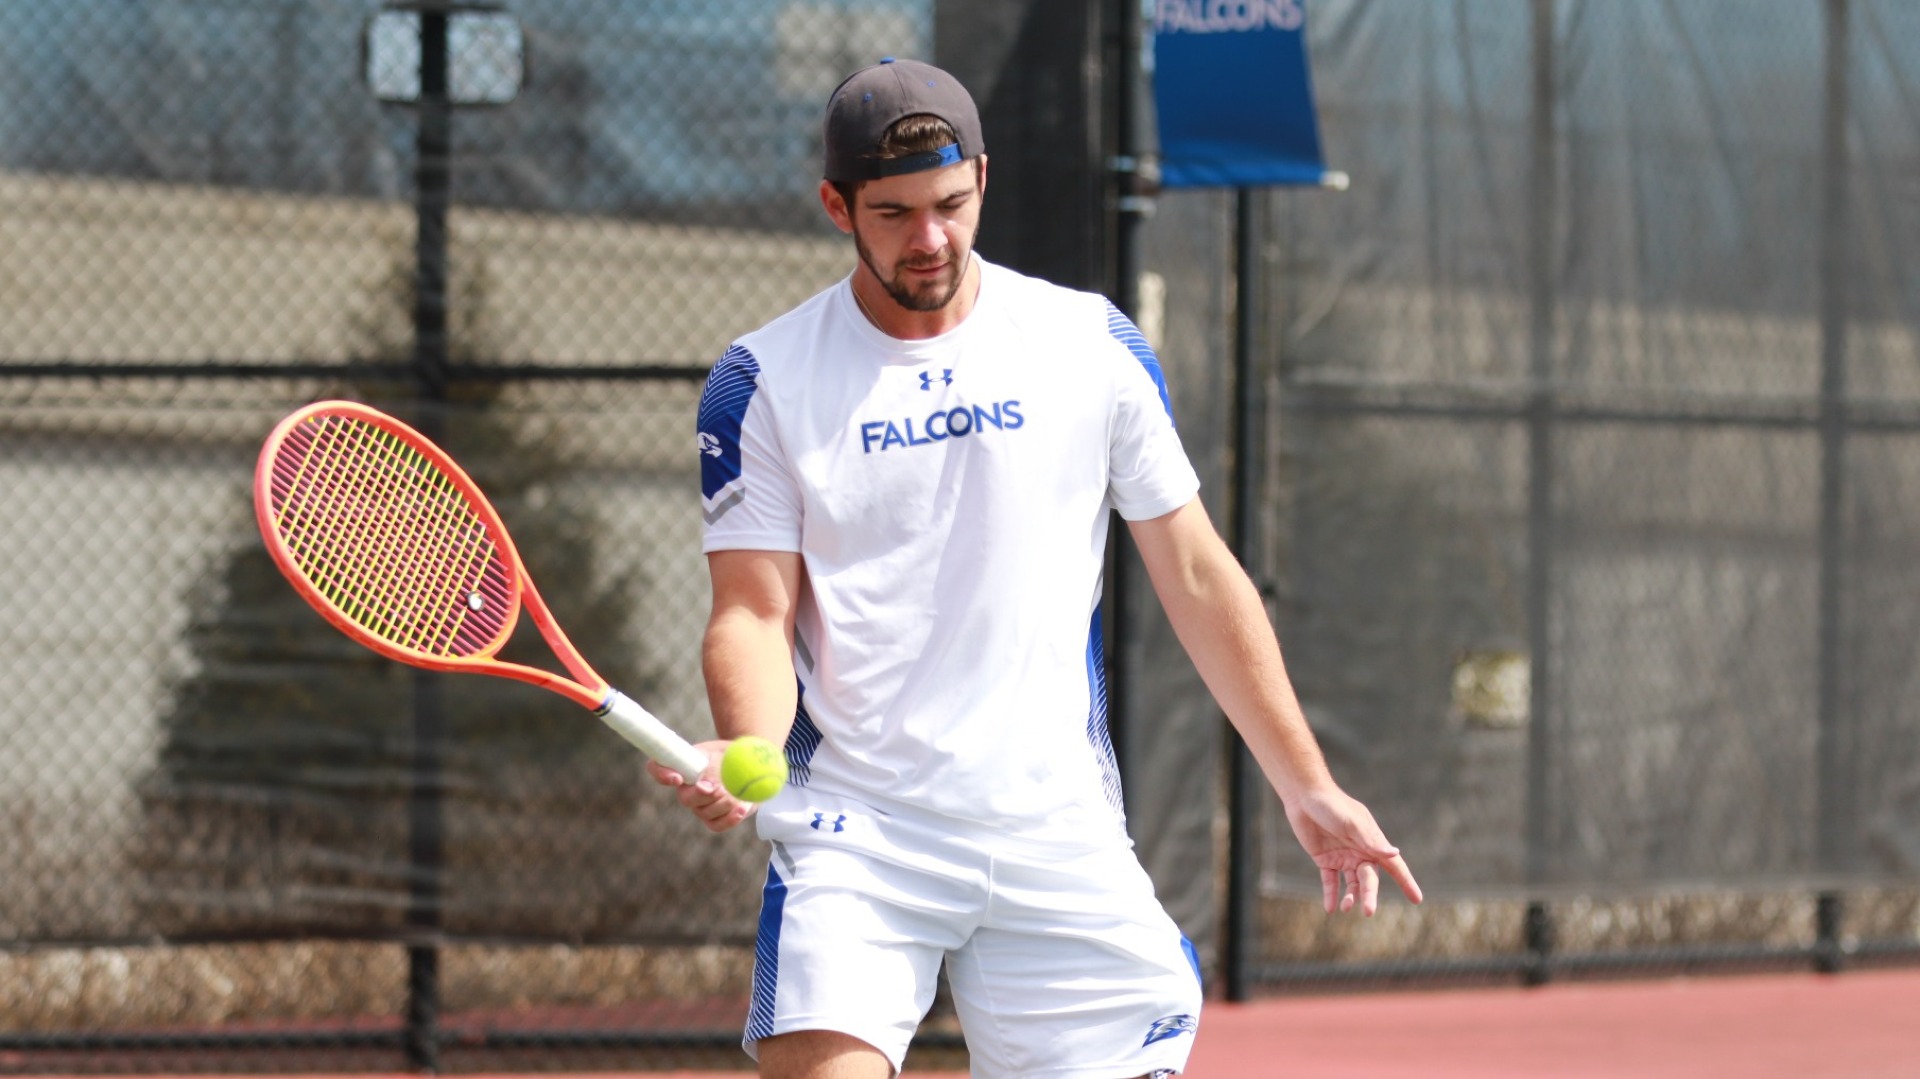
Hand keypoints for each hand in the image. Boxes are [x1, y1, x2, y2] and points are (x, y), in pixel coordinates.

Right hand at [646, 740, 755, 832]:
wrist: (749, 765)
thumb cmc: (733, 754)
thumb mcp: (723, 750)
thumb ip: (716, 762)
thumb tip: (709, 785)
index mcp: (683, 766)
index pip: (657, 768)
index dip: (661, 774)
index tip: (677, 778)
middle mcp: (686, 789)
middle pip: (685, 798)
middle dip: (703, 794)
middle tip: (720, 787)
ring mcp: (700, 806)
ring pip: (705, 812)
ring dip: (724, 802)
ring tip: (738, 791)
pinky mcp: (715, 819)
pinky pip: (717, 825)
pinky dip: (731, 817)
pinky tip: (742, 807)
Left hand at [1283, 787, 1422, 915]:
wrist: (1305, 796)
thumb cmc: (1333, 805)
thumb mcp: (1352, 823)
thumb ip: (1370, 841)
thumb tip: (1394, 854)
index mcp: (1373, 842)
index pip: (1393, 865)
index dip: (1406, 881)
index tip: (1417, 899)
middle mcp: (1361, 852)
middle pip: (1369, 880)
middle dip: (1370, 896)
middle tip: (1368, 912)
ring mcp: (1343, 857)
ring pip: (1351, 884)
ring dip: (1350, 897)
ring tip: (1345, 907)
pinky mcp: (1325, 860)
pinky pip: (1330, 882)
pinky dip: (1331, 894)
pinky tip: (1330, 908)